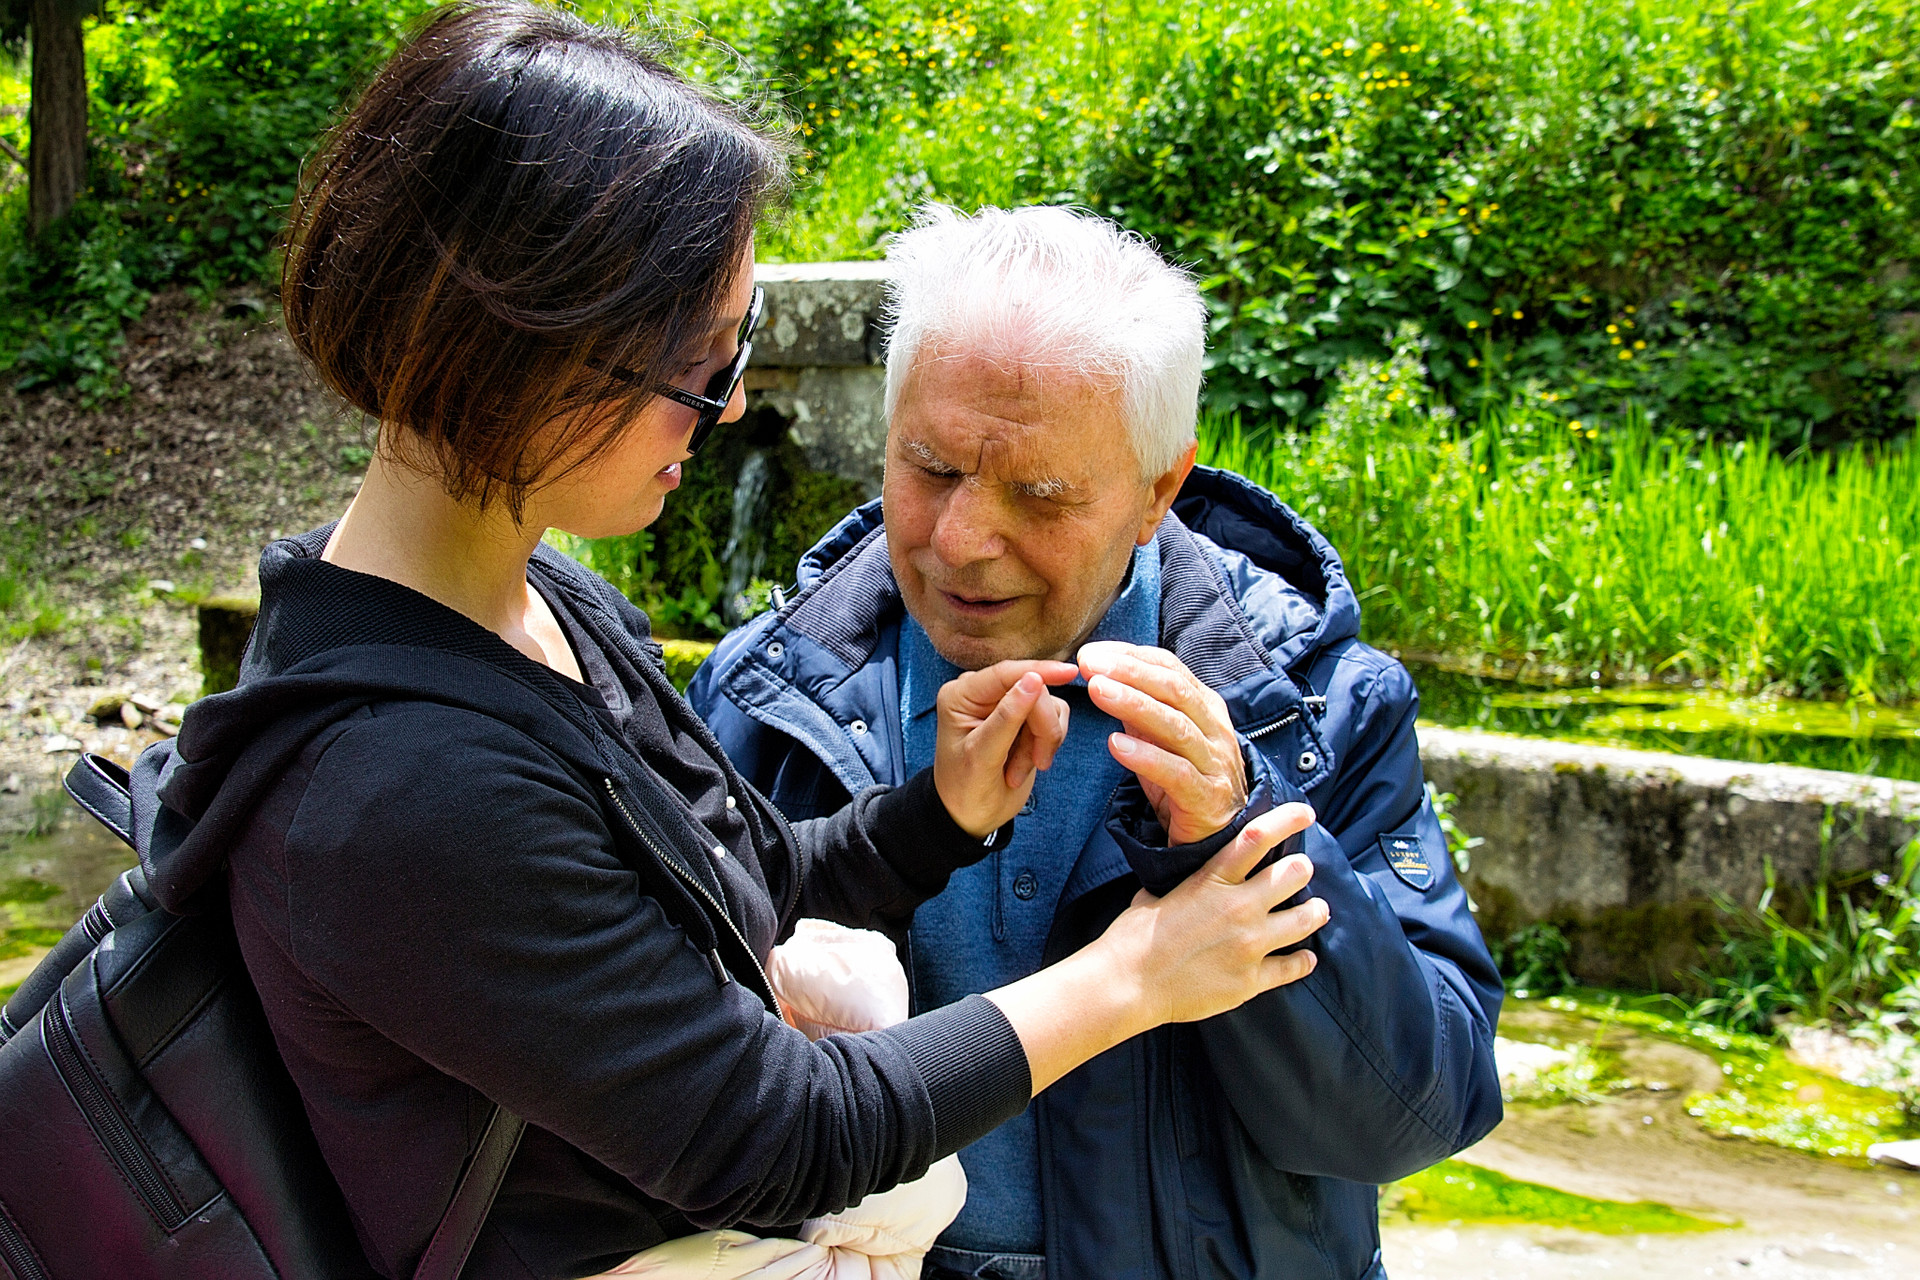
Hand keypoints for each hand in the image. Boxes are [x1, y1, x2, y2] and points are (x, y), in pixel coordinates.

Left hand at [933, 660, 1077, 837]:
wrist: (971, 815)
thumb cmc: (965, 789)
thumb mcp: (982, 756)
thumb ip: (1007, 718)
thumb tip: (1034, 679)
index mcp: (962, 695)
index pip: (1005, 673)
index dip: (1039, 671)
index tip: (1069, 673)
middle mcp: (983, 693)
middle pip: (1034, 689)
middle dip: (1040, 728)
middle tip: (1036, 762)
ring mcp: (1006, 705)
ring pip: (1048, 705)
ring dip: (1042, 741)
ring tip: (1020, 769)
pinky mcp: (1026, 719)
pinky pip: (1054, 717)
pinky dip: (1047, 744)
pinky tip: (1030, 763)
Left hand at [1079, 641, 1248, 844]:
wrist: (1217, 836)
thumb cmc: (1184, 779)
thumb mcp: (1161, 738)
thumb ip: (1140, 708)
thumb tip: (1102, 674)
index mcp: (1205, 706)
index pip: (1170, 668)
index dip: (1131, 656)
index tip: (1092, 653)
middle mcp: (1215, 728)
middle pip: (1174, 690)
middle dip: (1130, 672)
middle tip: (1090, 664)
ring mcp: (1214, 763)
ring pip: (1175, 726)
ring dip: (1134, 705)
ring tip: (1097, 691)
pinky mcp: (1206, 797)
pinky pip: (1176, 773)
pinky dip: (1146, 757)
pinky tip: (1116, 745)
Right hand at [1100, 803, 1323, 1026]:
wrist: (1127, 984)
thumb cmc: (1133, 938)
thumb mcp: (1157, 893)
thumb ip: (1185, 883)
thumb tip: (1186, 874)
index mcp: (1213, 880)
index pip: (1258, 838)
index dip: (1287, 819)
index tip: (1306, 812)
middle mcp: (1239, 907)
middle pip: (1294, 874)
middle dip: (1302, 869)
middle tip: (1302, 870)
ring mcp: (1249, 944)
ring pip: (1304, 919)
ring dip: (1314, 911)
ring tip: (1317, 909)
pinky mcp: (1251, 980)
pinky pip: (1292, 966)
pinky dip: (1302, 961)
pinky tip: (1306, 958)